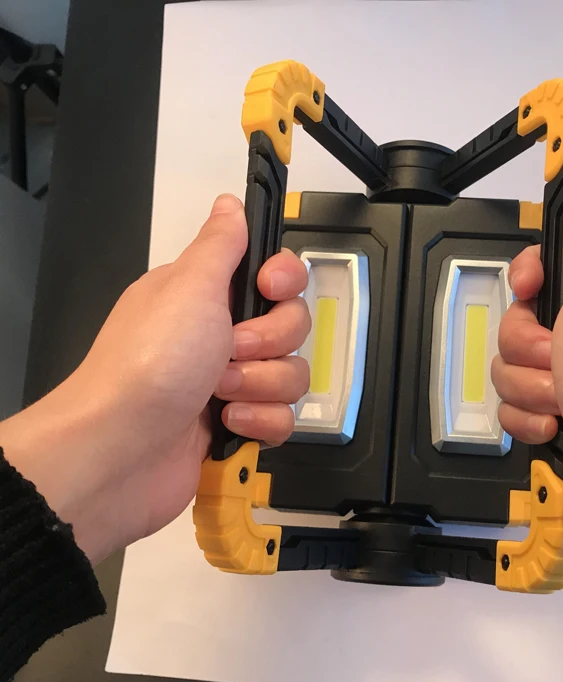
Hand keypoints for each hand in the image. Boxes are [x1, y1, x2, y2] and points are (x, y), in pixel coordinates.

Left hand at [0, 194, 309, 562]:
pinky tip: (230, 424)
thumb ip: (221, 243)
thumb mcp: (188, 286)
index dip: (284, 280)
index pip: (276, 275)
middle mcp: (223, 335)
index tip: (269, 287)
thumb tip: (230, 202)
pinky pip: (283, 418)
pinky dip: (260, 422)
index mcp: (209, 295)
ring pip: (292, 374)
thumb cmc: (152, 360)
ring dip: (261, 385)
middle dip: (269, 342)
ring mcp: (232, 383)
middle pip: (293, 325)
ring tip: (219, 396)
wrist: (121, 449)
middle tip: (228, 352)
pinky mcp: (240, 425)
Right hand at [493, 198, 562, 586]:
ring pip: (515, 365)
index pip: (555, 269)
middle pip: (525, 320)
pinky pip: (518, 404)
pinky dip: (530, 417)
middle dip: (528, 343)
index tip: (528, 291)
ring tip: (560, 401)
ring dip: (529, 384)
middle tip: (554, 356)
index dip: (531, 279)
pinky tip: (556, 426)